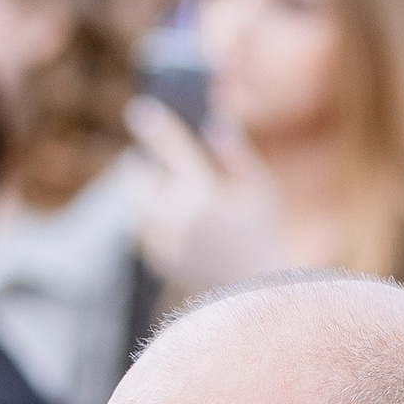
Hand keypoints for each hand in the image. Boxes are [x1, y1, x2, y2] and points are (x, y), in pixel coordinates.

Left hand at [126, 97, 287, 295]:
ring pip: (140, 205)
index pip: (173, 149)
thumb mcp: (261, 190)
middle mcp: (178, 217)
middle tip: (144, 162)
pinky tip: (174, 223)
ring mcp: (165, 241)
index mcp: (205, 194)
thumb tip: (213, 123)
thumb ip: (237, 155)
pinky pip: (145, 230)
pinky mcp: (158, 260)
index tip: (140, 110)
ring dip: (148, 195)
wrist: (256, 293)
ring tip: (166, 195)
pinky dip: (154, 221)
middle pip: (140, 178)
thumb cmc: (263, 233)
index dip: (155, 126)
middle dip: (140, 167)